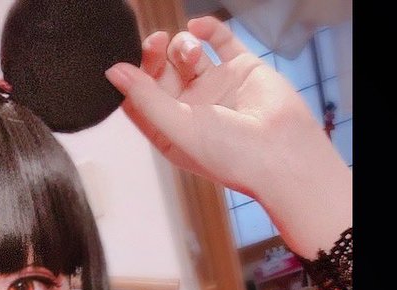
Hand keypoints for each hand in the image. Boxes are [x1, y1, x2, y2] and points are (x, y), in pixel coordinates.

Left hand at [105, 16, 351, 257]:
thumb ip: (145, 99)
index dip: (132, 78)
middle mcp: (191, 110)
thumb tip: (113, 72)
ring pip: (187, 54)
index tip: (128, 62)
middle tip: (158, 43)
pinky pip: (220, 40)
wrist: (283, 153)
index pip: (140, 99)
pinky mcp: (241, 69)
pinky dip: (207, 28)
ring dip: (183, 46)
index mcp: (171, 132)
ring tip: (194, 54)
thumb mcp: (177, 128)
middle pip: (160, 72)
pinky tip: (199, 25)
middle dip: (155, 55)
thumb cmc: (231, 155)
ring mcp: (216, 88)